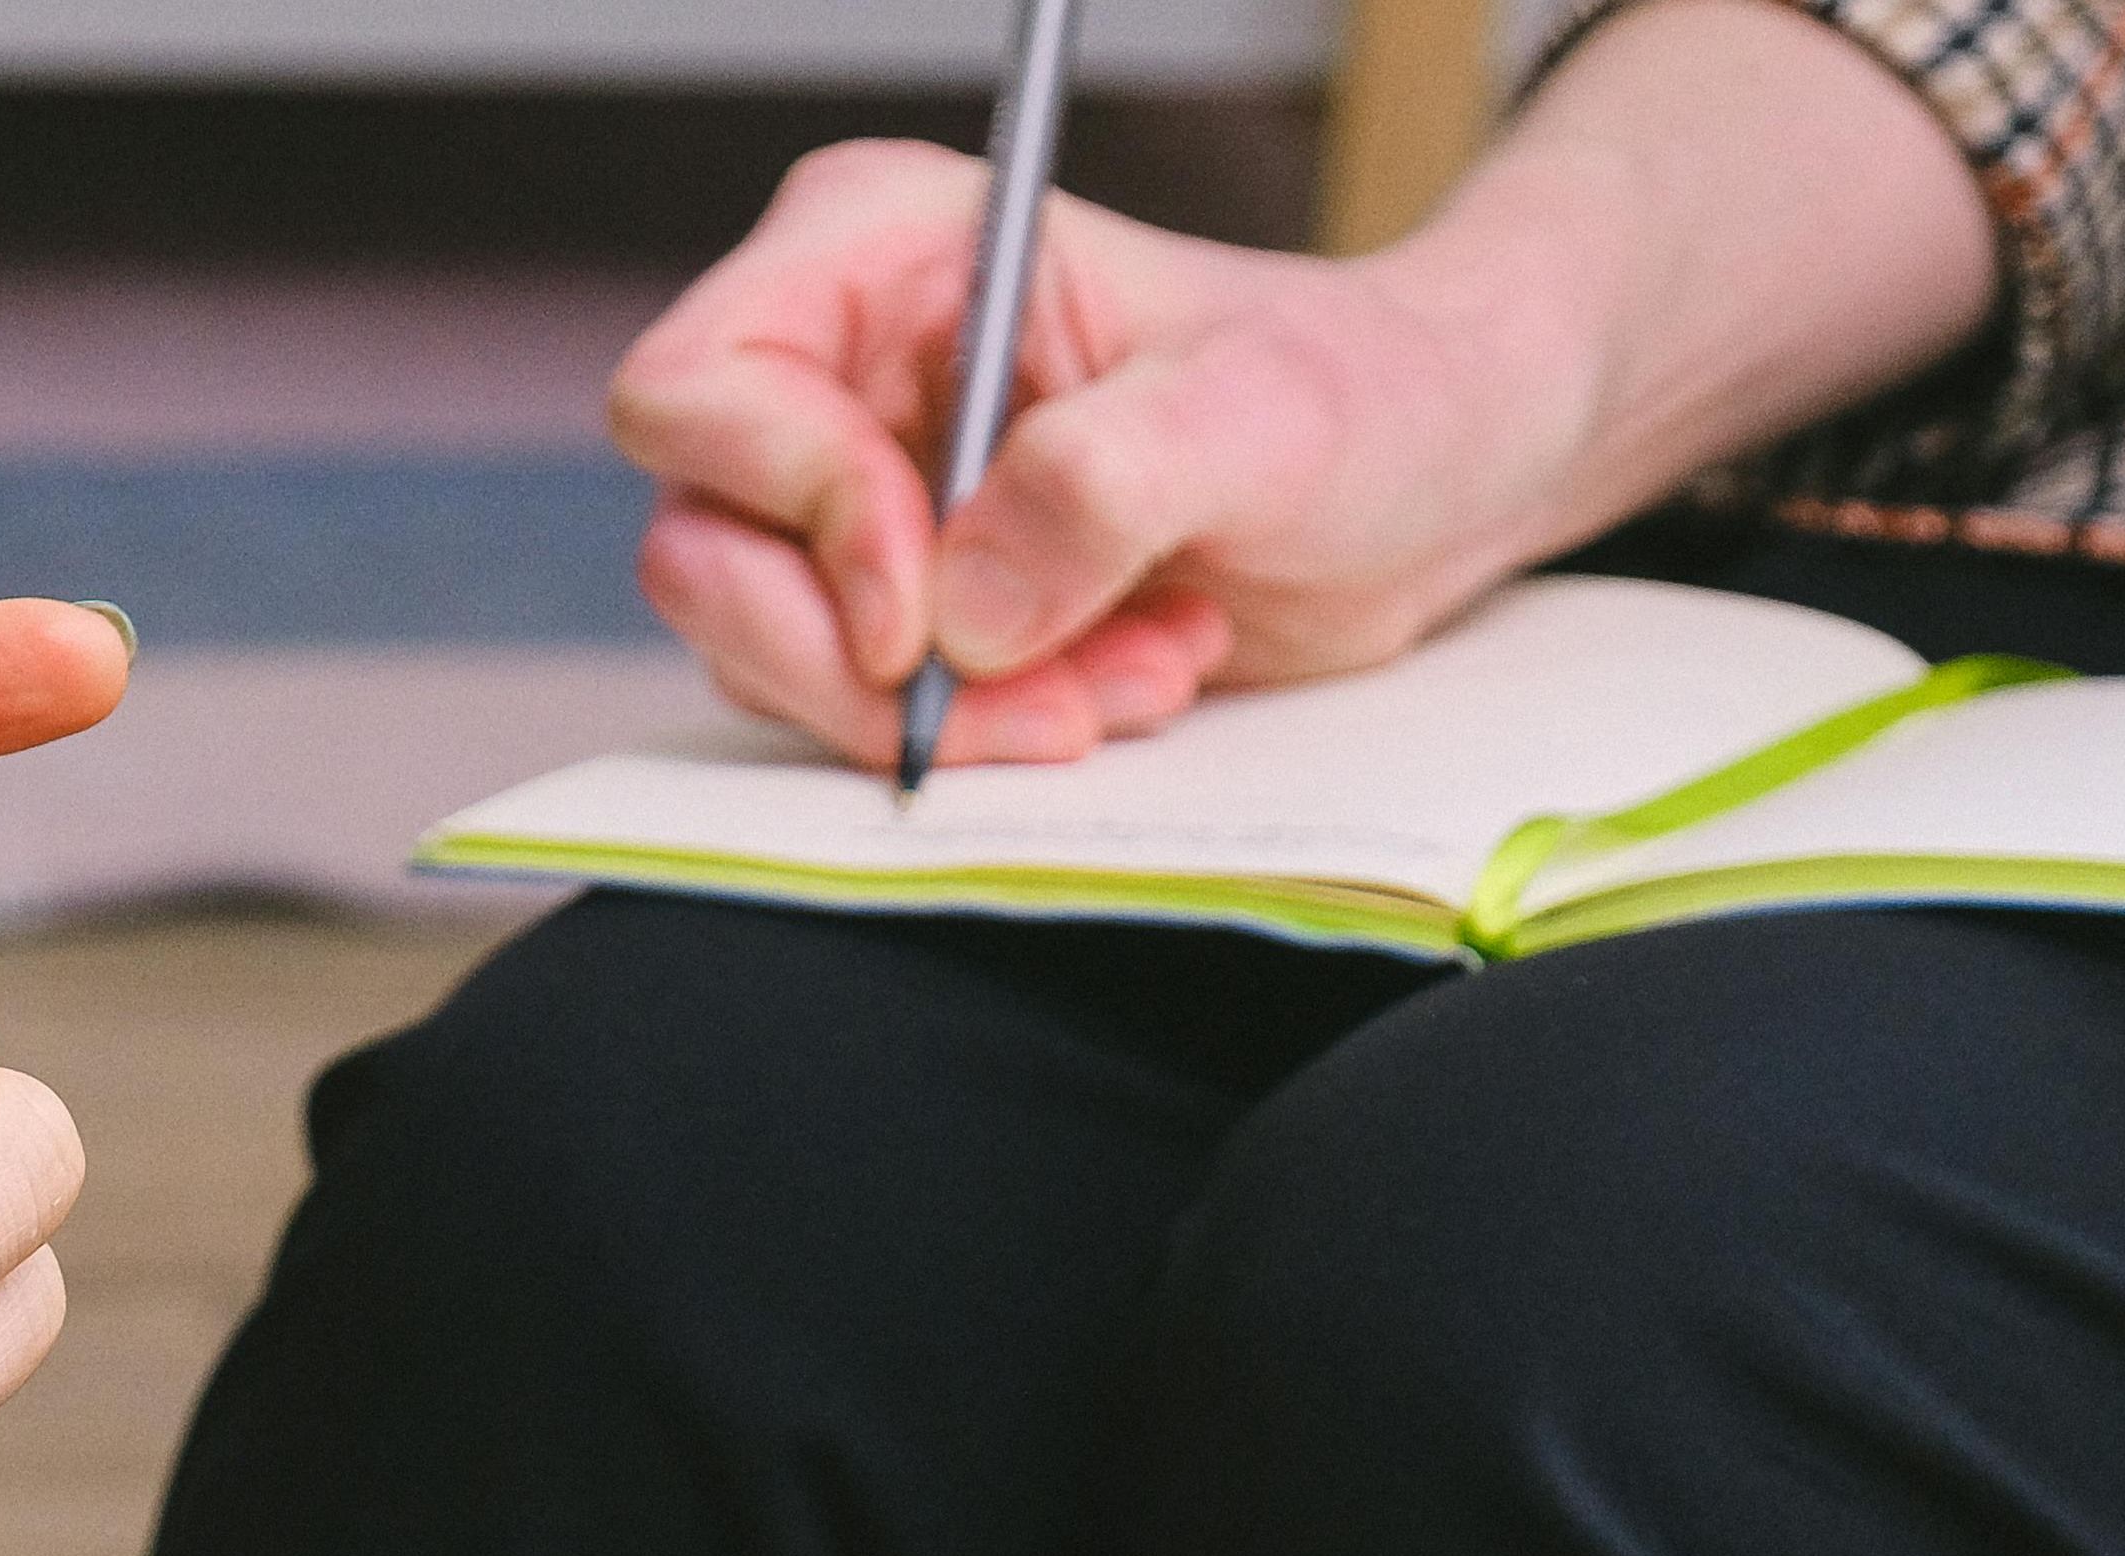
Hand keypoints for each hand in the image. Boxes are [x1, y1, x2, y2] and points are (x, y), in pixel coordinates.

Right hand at [610, 143, 1501, 766]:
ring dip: (952, 714)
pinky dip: (984, 736)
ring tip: (1125, 671)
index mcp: (881, 251)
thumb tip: (963, 606)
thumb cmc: (1355, 393)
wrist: (1424, 480)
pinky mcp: (894, 606)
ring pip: (769, 655)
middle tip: (1044, 695)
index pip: (700, 392)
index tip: (929, 611)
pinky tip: (1112, 684)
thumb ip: (1106, 481)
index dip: (796, 516)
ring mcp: (852, 496)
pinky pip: (852, 712)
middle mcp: (836, 369)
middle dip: (865, 666)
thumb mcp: (1259, 416)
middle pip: (703, 553)